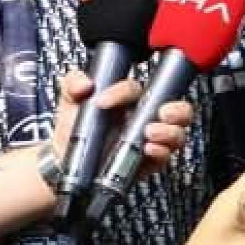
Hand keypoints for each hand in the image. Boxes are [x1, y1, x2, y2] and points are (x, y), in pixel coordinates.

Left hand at [51, 70, 192, 176]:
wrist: (66, 161)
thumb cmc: (73, 128)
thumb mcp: (69, 100)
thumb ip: (73, 83)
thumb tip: (86, 83)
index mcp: (128, 99)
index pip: (136, 89)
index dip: (122, 92)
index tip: (103, 102)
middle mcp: (144, 117)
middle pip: (177, 108)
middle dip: (177, 110)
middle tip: (163, 113)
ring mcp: (150, 139)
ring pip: (177, 132)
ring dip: (170, 132)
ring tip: (151, 133)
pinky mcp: (149, 161)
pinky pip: (166, 156)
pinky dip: (162, 151)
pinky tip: (148, 149)